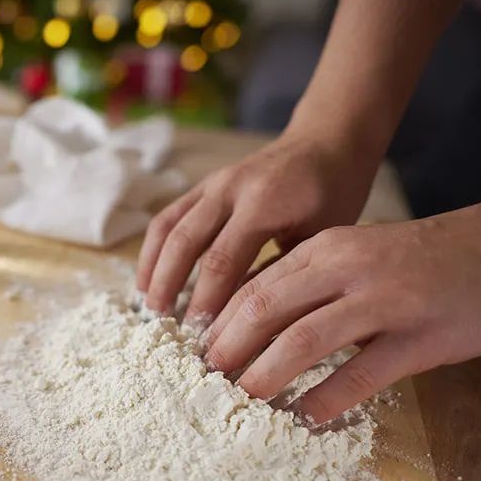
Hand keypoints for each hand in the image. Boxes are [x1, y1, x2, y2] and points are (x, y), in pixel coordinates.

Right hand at [136, 128, 378, 318]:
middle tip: (170, 330)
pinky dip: (152, 251)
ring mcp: (211, 184)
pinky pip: (167, 219)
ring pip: (168, 230)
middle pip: (186, 245)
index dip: (206, 302)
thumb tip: (246, 324)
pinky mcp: (201, 186)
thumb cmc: (333, 196)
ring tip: (151, 309)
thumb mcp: (320, 238)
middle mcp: (230, 188)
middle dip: (173, 290)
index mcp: (264, 202)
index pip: (222, 261)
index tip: (202, 338)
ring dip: (154, 272)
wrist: (326, 142)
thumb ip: (280, 274)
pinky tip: (147, 281)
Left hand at [204, 189, 480, 423]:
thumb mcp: (353, 256)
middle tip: (208, 385)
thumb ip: (306, 284)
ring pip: (303, 342)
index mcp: (324, 249)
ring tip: (245, 404)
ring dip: (265, 378)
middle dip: (228, 352)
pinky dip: (325, 401)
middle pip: (265, 311)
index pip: (253, 287)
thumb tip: (246, 329)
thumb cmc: (414, 262)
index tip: (196, 357)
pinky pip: (359, 376)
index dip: (219, 326)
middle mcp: (347, 269)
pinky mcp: (418, 337)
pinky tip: (307, 418)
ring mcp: (384, 302)